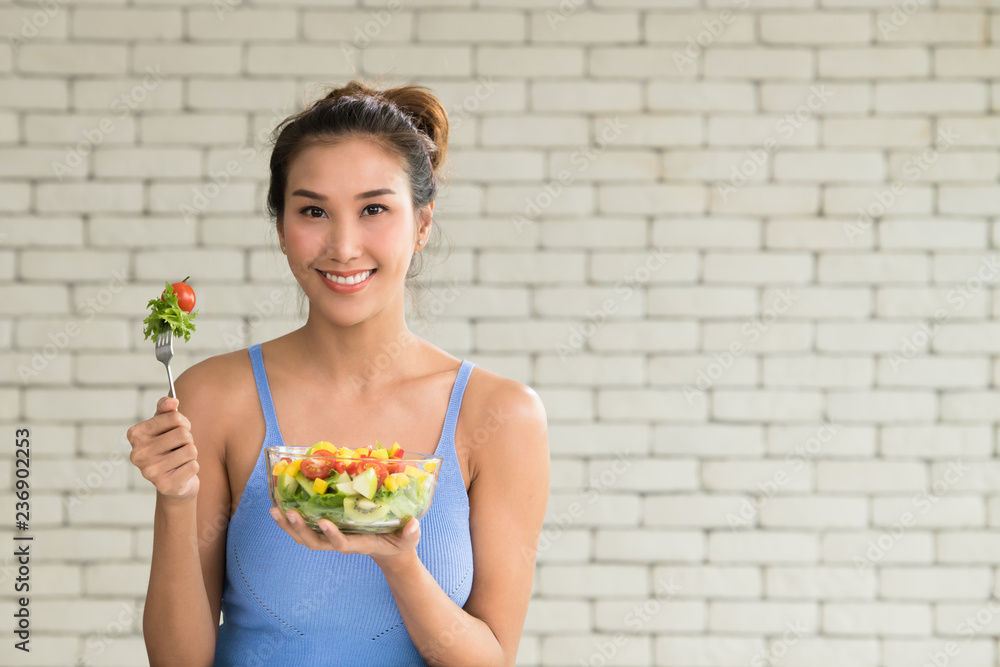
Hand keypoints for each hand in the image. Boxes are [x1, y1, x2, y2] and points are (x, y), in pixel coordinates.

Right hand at [127, 396, 199, 500]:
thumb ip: (165, 408)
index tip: (178, 429)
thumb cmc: (168, 446)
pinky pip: (194, 466)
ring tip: (180, 459)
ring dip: (191, 454)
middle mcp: (138, 454)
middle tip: (180, 447)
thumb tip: (172, 401)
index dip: (183, 423)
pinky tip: (182, 471)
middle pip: (183, 434)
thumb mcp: (164, 424)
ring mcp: (149, 471)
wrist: (173, 480)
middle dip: (188, 439)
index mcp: (135, 435)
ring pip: (190, 450)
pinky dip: (193, 467)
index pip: (174, 417)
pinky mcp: (165, 485)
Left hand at [269, 507, 419, 563]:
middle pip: (314, 542)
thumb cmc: (400, 543)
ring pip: (305, 537)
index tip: (323, 522)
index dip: (331, 535)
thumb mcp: (409, 539)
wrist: (390, 550)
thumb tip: (413, 525)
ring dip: (288, 526)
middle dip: (300, 529)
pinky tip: (281, 506)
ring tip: (275, 510)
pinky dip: (291, 521)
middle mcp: (341, 542)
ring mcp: (332, 537)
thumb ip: (410, 534)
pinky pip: (306, 528)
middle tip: (288, 512)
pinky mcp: (329, 530)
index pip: (341, 544)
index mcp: (358, 544)